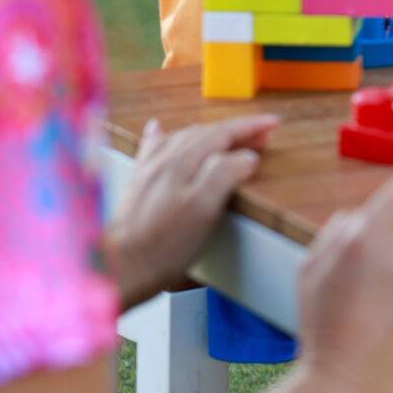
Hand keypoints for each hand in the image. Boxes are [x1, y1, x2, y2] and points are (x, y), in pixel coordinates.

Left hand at [108, 114, 278, 306]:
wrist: (119, 267)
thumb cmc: (163, 244)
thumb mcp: (205, 209)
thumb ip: (226, 174)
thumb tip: (245, 156)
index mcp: (184, 161)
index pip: (224, 132)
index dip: (252, 127)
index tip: (273, 124)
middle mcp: (165, 158)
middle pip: (207, 132)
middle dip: (238, 131)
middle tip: (263, 137)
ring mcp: (149, 169)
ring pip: (185, 138)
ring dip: (212, 133)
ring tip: (230, 136)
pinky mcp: (138, 183)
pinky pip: (153, 147)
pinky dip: (164, 135)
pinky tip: (158, 129)